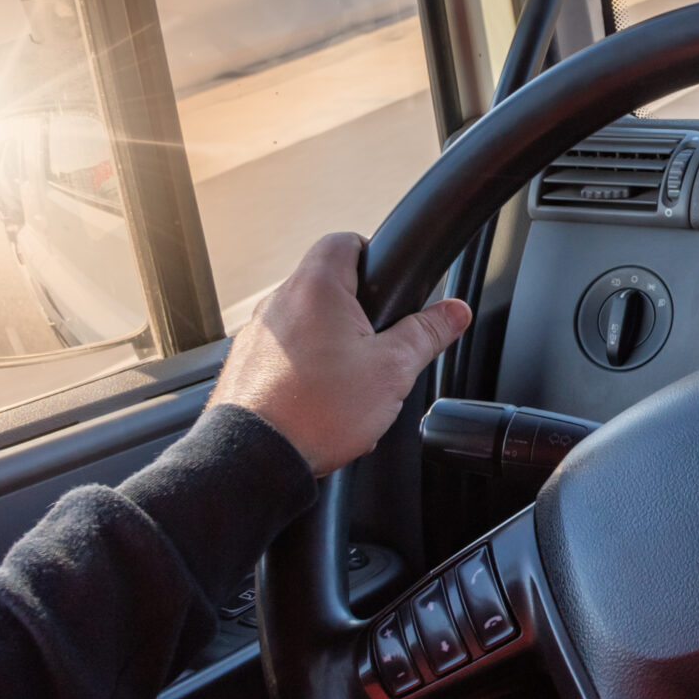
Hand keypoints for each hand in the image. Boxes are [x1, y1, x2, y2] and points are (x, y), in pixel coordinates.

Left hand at [210, 233, 471, 476]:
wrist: (256, 459)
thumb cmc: (317, 409)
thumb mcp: (393, 369)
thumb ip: (428, 333)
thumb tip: (455, 311)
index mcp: (317, 287)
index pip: (345, 240)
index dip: (373, 254)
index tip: (390, 283)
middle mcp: (280, 301)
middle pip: (327, 286)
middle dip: (358, 313)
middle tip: (380, 345)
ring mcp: (257, 334)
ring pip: (307, 324)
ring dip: (332, 344)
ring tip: (352, 383)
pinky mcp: (244, 365)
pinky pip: (285, 355)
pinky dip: (306, 370)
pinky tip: (324, 402)